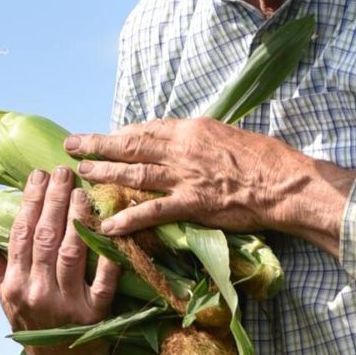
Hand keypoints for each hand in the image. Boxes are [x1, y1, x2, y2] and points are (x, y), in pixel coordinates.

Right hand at [0, 167, 120, 354]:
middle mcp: (37, 294)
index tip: (38, 175)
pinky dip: (107, 256)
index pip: (20, 234)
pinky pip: (103, 281)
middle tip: (63, 172)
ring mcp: (67, 306)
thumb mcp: (4, 293)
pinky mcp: (95, 316)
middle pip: (46, 238)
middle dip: (54, 201)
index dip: (29, 202)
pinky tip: (111, 231)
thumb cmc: (33, 322)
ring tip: (82, 193)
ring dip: (77, 219)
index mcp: (13, 285)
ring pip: (71, 253)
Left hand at [64, 118, 355, 259]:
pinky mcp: (192, 204)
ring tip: (80, 173)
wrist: (283, 182)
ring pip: (135, 172)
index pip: (149, 129)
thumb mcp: (230, 137)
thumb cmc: (266, 159)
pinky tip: (108, 225)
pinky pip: (153, 211)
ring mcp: (184, 177)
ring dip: (104, 172)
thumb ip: (204, 141)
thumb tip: (192, 143)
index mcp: (192, 130)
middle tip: (71, 145)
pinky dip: (128, 218)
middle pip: (132, 144)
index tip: (106, 136)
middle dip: (98, 144)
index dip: (123, 133)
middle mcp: (182, 149)